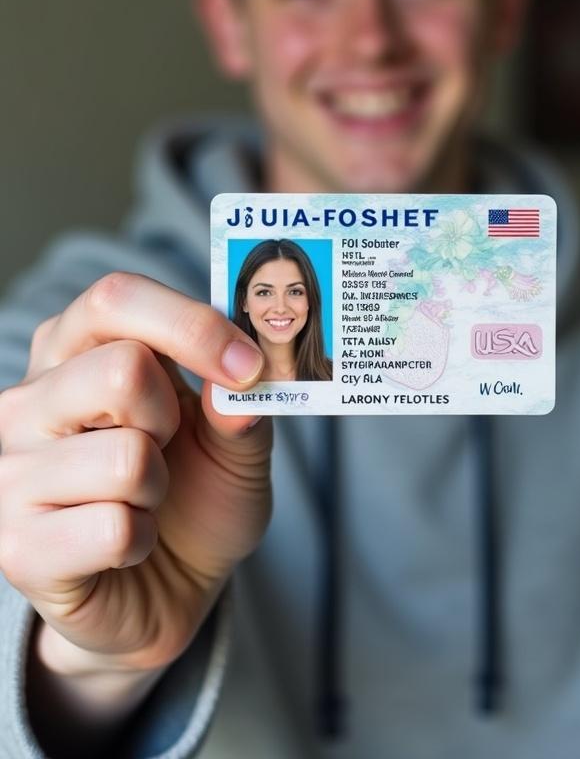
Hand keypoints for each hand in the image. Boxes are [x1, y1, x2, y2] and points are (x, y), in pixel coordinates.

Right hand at [0, 272, 271, 676]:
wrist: (166, 590)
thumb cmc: (194, 497)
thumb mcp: (236, 443)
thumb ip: (241, 406)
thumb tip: (241, 381)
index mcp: (75, 349)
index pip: (116, 298)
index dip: (191, 324)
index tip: (248, 366)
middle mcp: (29, 400)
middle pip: (121, 369)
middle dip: (173, 416)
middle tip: (168, 445)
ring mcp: (12, 472)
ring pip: (126, 457)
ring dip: (160, 488)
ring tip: (144, 499)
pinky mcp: (17, 546)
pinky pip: (115, 528)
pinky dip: (144, 540)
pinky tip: (127, 544)